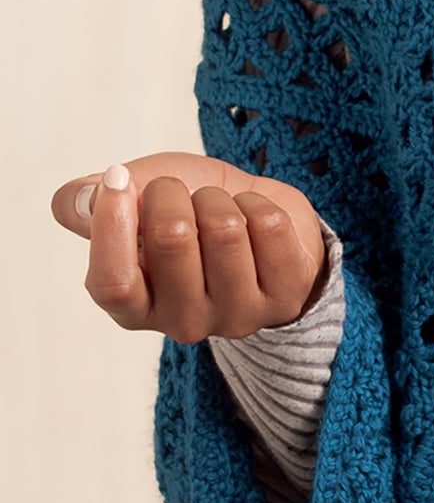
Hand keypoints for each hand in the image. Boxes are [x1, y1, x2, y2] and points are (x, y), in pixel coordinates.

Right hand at [50, 152, 327, 339]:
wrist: (259, 220)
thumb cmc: (189, 212)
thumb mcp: (134, 198)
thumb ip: (93, 201)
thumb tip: (78, 200)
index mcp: (134, 308)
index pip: (112, 284)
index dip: (111, 226)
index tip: (118, 178)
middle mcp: (182, 323)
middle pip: (171, 237)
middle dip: (172, 191)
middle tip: (180, 194)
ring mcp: (237, 317)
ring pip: (224, 228)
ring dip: (219, 198)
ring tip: (220, 209)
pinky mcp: (285, 299)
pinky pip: (268, 226)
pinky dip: (259, 202)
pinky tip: (255, 220)